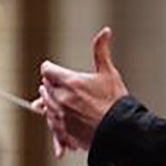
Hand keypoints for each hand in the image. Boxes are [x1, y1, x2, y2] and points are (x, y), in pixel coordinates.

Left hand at [34, 27, 128, 155]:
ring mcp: (60, 117)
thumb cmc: (116, 103)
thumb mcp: (109, 73)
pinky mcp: (64, 133)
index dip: (51, 69)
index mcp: (69, 83)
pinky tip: (60, 123)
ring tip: (59, 101)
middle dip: (50, 85)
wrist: (121, 132)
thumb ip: (101, 51)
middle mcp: (60, 99)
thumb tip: (105, 32)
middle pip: (45, 87)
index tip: (53, 70)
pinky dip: (55, 125)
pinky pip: (52, 127)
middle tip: (56, 84)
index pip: (47, 70)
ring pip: (46, 107)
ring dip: (50, 103)